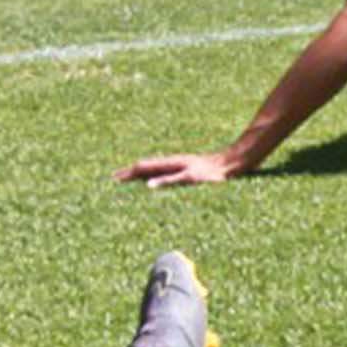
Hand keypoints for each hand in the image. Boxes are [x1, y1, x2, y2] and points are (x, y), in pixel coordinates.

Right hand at [120, 151, 237, 187]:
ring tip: (128, 180)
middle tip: (114, 179)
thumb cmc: (213, 173)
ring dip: (139, 174)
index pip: (143, 167)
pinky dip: (152, 177)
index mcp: (170, 163)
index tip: (113, 179)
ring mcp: (179, 165)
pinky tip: (154, 183)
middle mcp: (172, 162)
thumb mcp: (190, 178)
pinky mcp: (186, 170)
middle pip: (145, 167)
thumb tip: (148, 185)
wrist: (232, 164)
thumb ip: (170, 180)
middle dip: (129, 173)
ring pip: (153, 169)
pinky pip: (163, 173)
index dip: (128, 173)